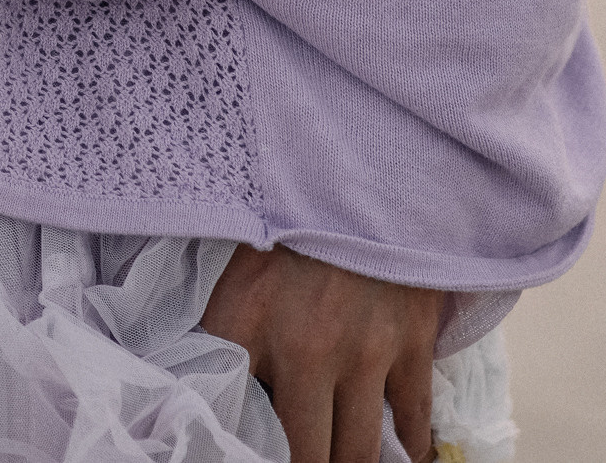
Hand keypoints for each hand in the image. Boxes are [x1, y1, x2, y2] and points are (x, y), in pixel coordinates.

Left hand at [199, 243, 441, 462]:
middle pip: (306, 455)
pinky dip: (409, 447)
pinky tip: (400, 453)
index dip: (239, 445)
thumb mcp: (230, 274)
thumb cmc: (285, 222)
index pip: (230, 417)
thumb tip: (191, 386)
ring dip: (346, 460)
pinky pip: (414, 421)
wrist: (357, 172)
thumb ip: (214, 334)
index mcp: (247, 326)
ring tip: (336, 456)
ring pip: (358, 452)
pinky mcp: (413, 344)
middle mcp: (307, 350)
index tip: (243, 447)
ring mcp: (366, 351)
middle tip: (301, 458)